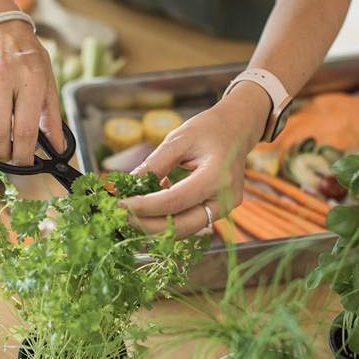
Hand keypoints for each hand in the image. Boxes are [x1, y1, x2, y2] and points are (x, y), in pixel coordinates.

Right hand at [0, 20, 62, 164]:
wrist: (0, 29)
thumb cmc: (28, 60)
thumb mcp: (48, 83)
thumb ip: (52, 118)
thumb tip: (58, 149)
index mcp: (30, 80)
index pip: (25, 130)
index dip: (24, 155)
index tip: (25, 164)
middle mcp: (2, 76)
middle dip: (3, 154)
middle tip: (8, 156)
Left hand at [119, 82, 270, 237]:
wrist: (237, 129)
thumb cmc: (209, 129)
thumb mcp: (178, 139)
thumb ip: (154, 164)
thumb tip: (127, 185)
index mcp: (217, 176)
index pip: (175, 201)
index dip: (145, 207)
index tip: (121, 205)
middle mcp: (225, 198)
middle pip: (182, 225)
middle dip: (148, 225)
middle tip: (122, 216)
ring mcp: (225, 208)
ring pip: (185, 230)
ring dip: (156, 227)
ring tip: (131, 215)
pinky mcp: (219, 211)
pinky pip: (190, 223)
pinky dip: (168, 221)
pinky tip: (149, 211)